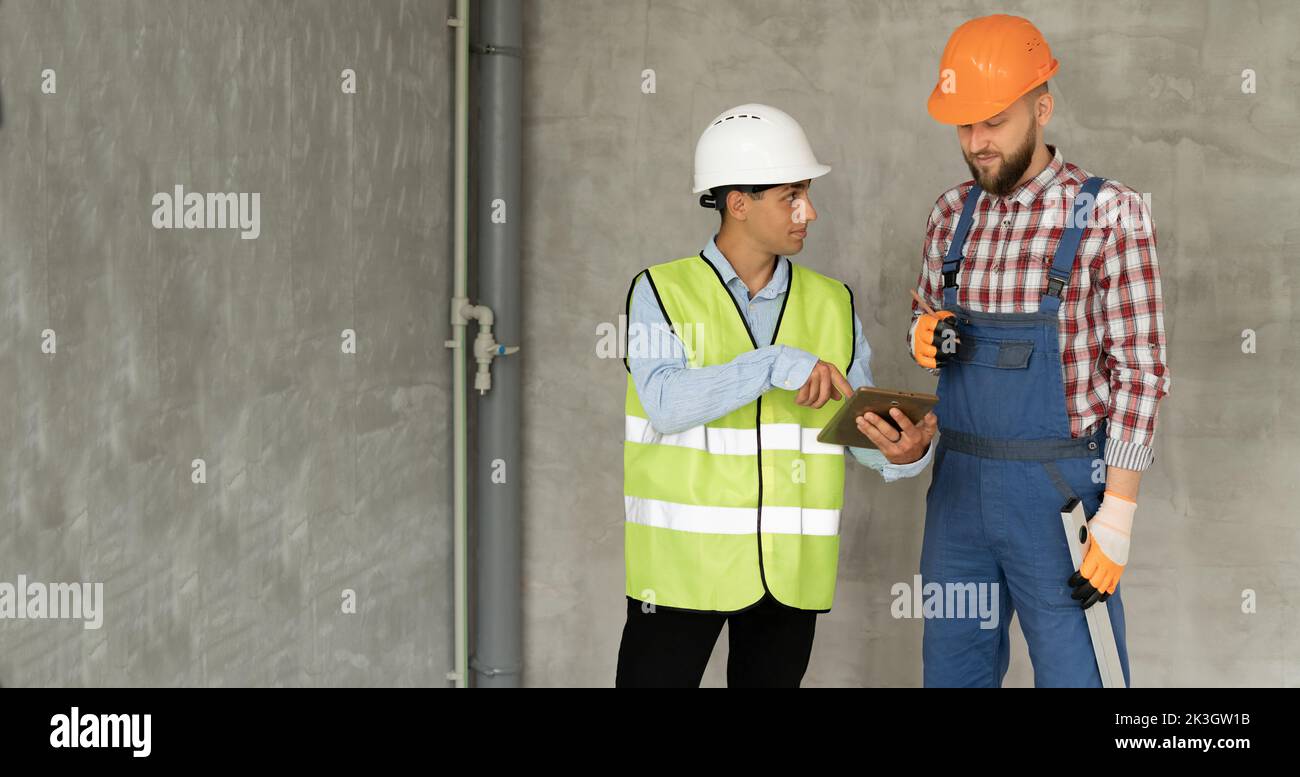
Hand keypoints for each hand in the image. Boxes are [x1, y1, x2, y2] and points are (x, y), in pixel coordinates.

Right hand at [795, 360, 853, 408]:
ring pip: (813, 398)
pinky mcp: (802, 379)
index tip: (852, 398)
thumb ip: (830, 386)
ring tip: (804, 400)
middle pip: (825, 396)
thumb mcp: (821, 375)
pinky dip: (801, 401)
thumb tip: (839, 397)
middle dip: (819, 404)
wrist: (791, 362)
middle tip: (814, 405)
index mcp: (830, 370)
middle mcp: (823, 371)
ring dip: (808, 403)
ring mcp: (813, 374)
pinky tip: (799, 399)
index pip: (842, 382)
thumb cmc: (807, 369)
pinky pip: (804, 397)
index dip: (848, 391)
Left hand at [856, 409, 936, 463]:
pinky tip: (860, 425)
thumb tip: (928, 412)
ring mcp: (893, 449)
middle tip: (869, 414)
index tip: (893, 409)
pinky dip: (867, 432)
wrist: (913, 460)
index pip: (908, 428)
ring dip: (868, 428)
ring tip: (860, 418)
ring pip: (879, 438)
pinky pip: (875, 441)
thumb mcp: (928, 432)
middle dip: (878, 423)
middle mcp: (904, 444)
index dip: (901, 419)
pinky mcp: (885, 451)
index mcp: (915, 437)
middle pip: (890, 433)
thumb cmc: (920, 440)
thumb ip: (930, 421)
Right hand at [910, 311, 958, 368]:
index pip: (936, 325)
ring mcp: (917, 346)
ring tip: (951, 352)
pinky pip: (927, 363)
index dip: (948, 330)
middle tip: (955, 344)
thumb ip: (948, 317)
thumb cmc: (935, 325)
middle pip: (933, 339)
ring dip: (945, 353)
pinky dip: (938, 363)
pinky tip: (945, 360)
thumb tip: (953, 323)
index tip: (956, 334)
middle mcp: (918, 334)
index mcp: (924, 321)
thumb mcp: (941, 317)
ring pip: (931, 352)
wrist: (921, 333)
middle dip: (947, 343)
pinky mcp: (918, 357)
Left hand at [1068, 491, 1134, 608]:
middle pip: (1094, 584)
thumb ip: (1082, 550)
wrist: (1117, 519)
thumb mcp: (1087, 536)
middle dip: (1083, 592)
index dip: (1077, 581)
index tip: (1071, 584)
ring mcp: (1115, 566)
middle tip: (1075, 596)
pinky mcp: (1120, 567)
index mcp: (1097, 555)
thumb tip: (1075, 559)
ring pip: (1104, 587)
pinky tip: (1101, 598)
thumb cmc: (1100, 525)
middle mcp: (1107, 563)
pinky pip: (1114, 584)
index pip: (1085, 574)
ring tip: (1086, 603)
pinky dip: (1107, 592)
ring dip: (1094, 596)